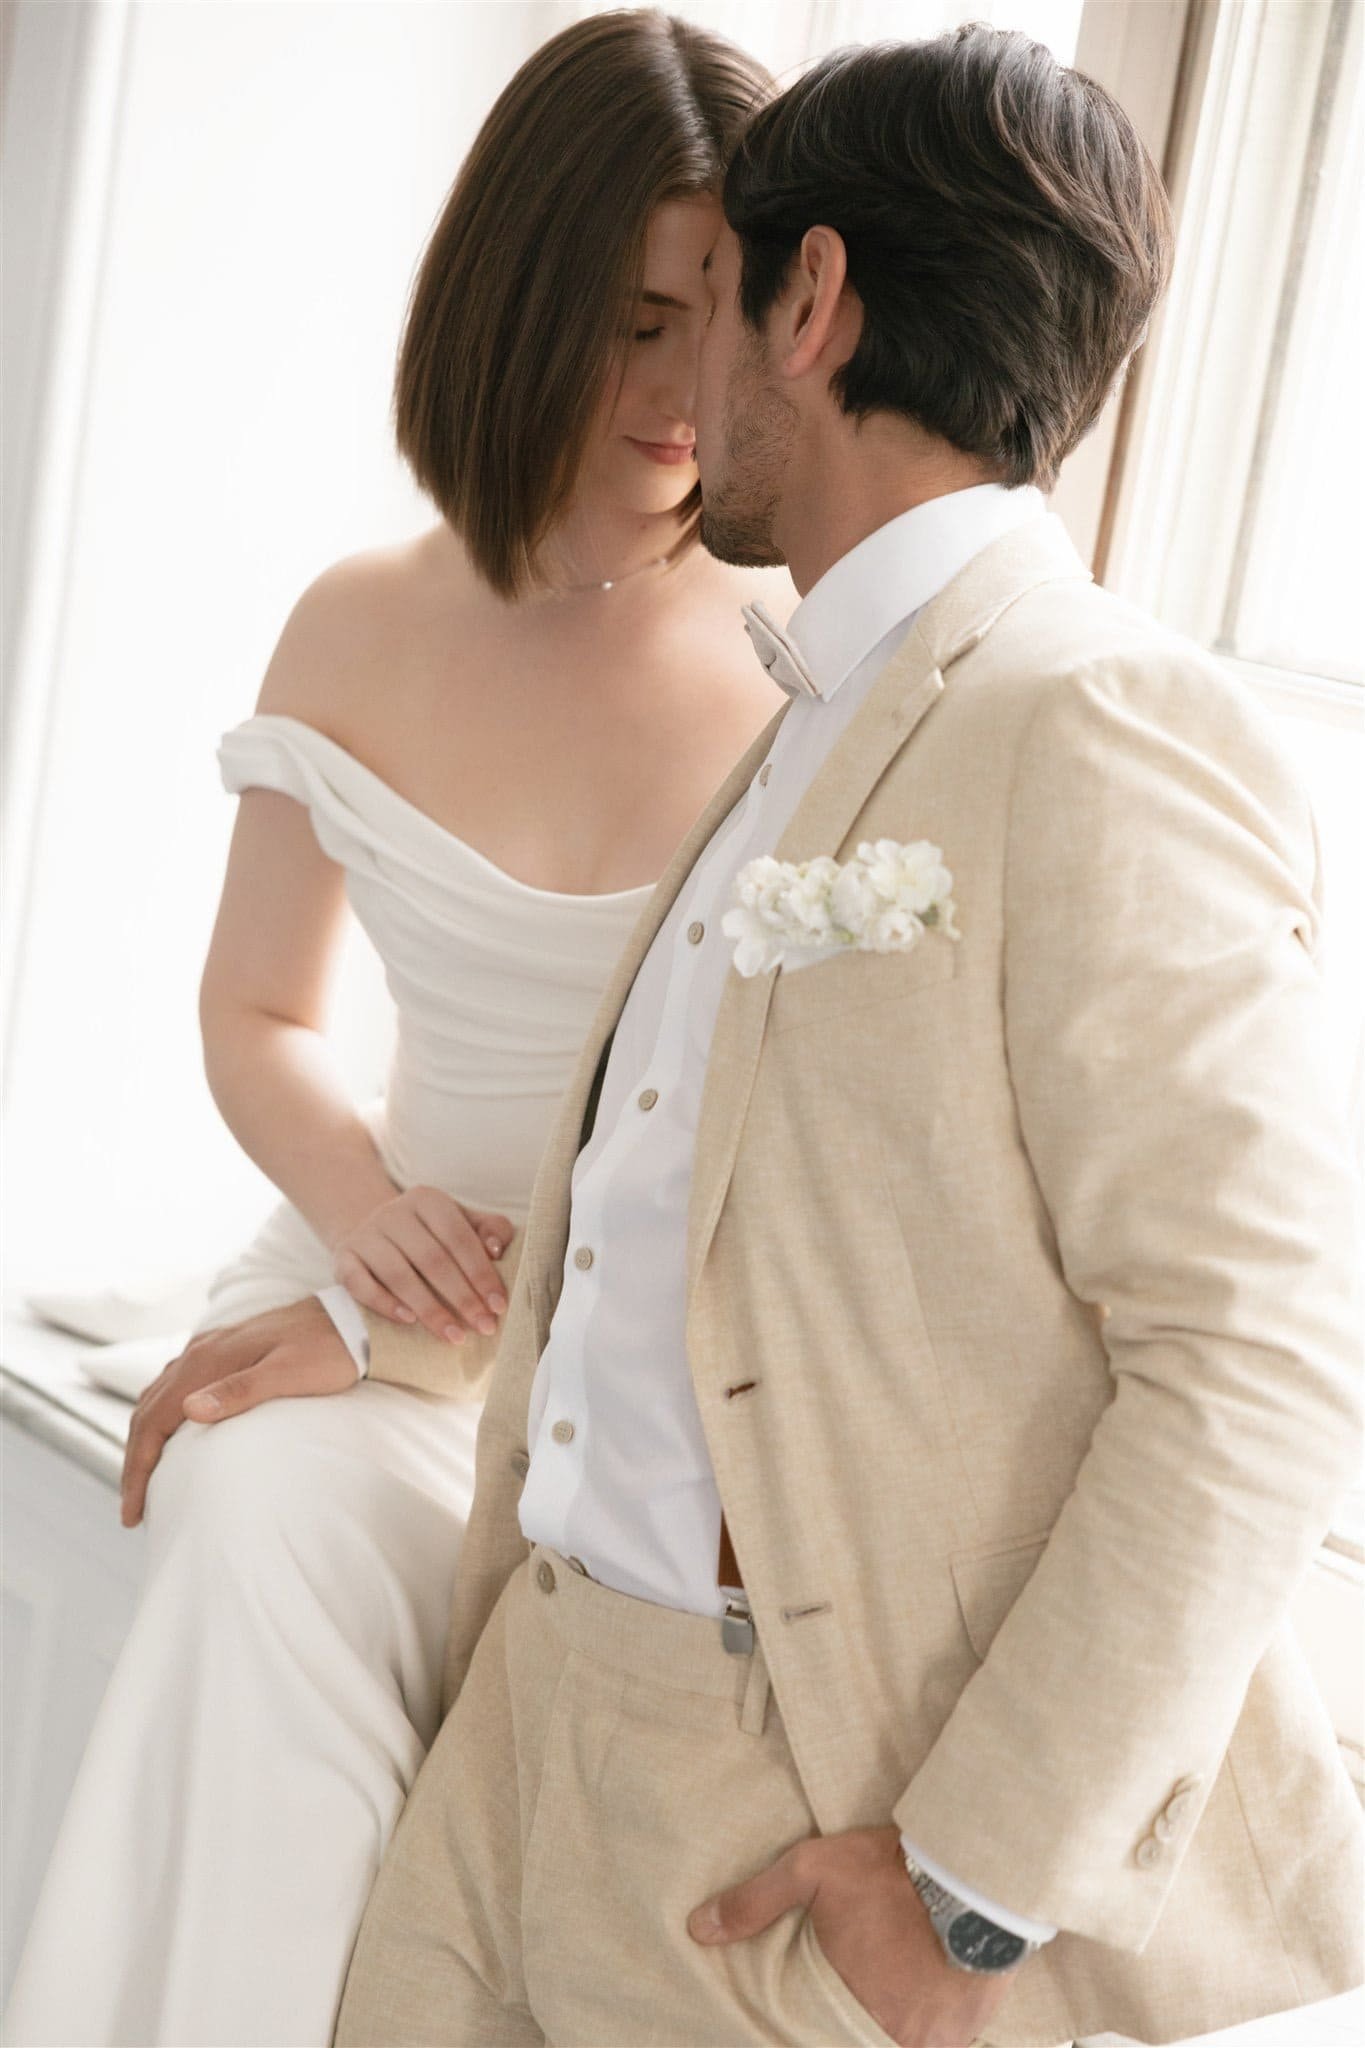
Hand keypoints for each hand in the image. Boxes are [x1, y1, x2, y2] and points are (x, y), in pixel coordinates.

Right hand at [120, 1298, 356, 1527]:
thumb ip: (241, 1391)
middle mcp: (200, 1351)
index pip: (153, 1419)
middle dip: (134, 1462)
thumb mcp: (289, 1374)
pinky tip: (170, 1433)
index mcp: (208, 1360)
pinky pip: (174, 1385)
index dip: (138, 1468)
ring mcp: (210, 1348)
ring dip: (145, 1439)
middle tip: (132, 1510)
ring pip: (157, 1397)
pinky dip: (161, 1416)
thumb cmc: (327, 1351)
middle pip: (147, 1410)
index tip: (133, 1513)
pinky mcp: (224, 1350)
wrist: (352, 1319)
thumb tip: (189, 1410)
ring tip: (143, 1480)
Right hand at [330, 1186, 514, 1343]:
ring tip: (454, 1336)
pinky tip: (409, 1321)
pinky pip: (361, 1284)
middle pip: (432, 1259)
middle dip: (462, 1298)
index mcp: (428, 1200)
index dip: (481, 1273)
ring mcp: (365, 1234)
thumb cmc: (429, 1235)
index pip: (459, 1238)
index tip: (499, 1306)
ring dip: (430, 1309)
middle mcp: (394, 1212)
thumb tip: (497, 1249)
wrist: (371, 1234)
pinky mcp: (342, 1258)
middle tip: (484, 1327)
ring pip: (399, 1275)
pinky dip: (385, 1304)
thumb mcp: (461, 1223)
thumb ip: (490, 1230)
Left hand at [688, 1824, 1015, 2047]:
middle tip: (862, 1990)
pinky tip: (924, 1995)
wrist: (973, 1869)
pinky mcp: (972, 2026)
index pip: (821, 2039)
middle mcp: (894, 2035)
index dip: (818, 2029)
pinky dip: (933, 2025)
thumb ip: (755, 1902)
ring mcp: (939, 2038)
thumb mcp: (812, 1870)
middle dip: (857, 2024)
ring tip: (891, 1995)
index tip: (818, 2012)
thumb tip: (698, 1929)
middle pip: (863, 2039)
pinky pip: (946, 2041)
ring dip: (896, 2026)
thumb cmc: (889, 1871)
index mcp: (849, 2009)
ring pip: (907, 2044)